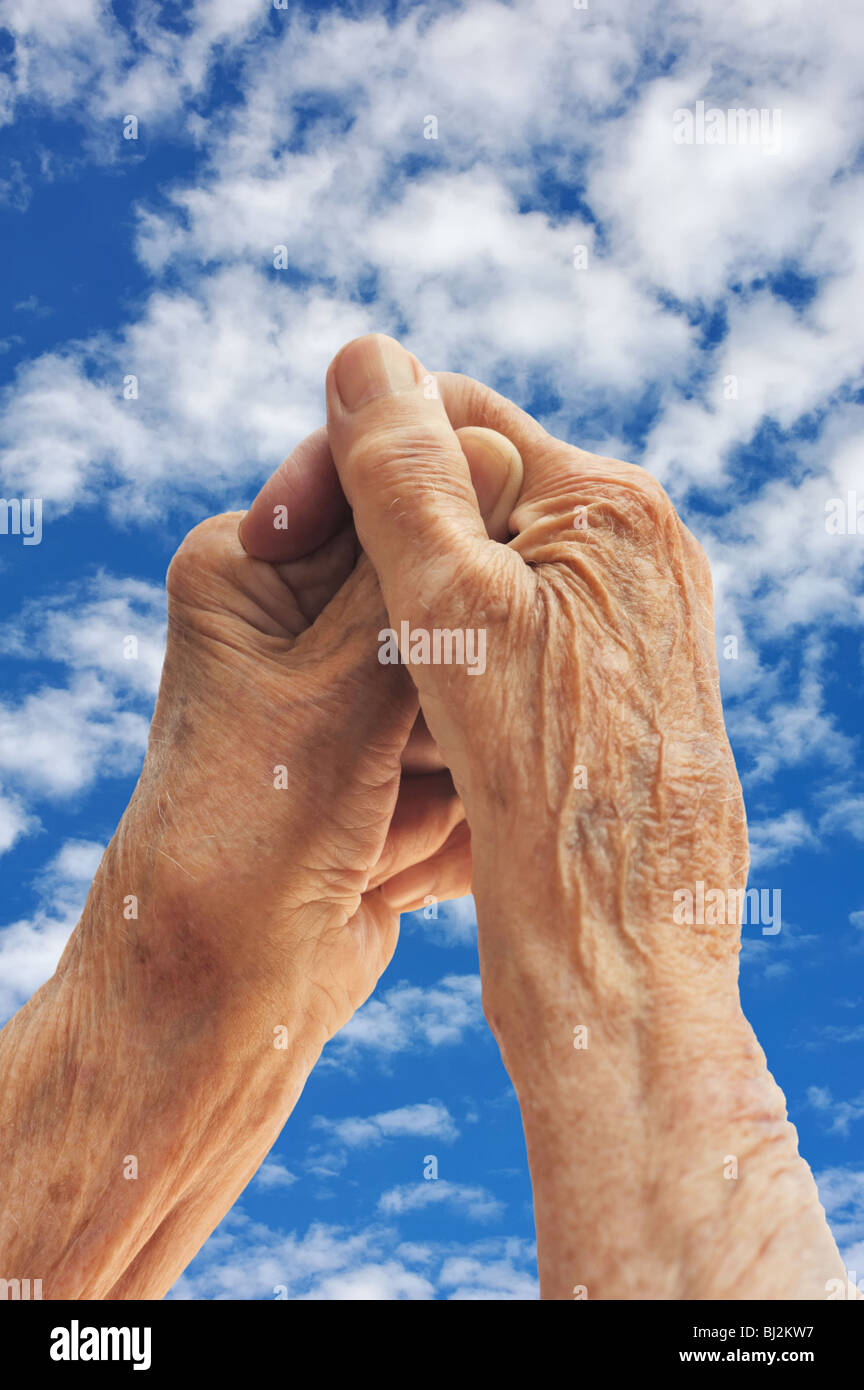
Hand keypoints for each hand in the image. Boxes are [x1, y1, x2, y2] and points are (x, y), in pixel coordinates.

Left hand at [0, 402, 521, 1299]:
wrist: (222, 997)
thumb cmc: (247, 836)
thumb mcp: (338, 687)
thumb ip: (419, 576)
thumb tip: (489, 440)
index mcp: (252, 565)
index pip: (381, 490)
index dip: (456, 535)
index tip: (504, 587)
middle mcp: (298, 621)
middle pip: (437, 592)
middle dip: (455, 675)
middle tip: (419, 742)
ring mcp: (347, 697)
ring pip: (466, 678)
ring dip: (455, 755)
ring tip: (386, 816)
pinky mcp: (384, 764)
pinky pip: (463, 752)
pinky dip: (453, 805)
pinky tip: (397, 851)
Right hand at [322, 333, 848, 1298]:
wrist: (624, 955)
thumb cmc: (543, 789)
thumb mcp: (452, 614)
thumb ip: (402, 479)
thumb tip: (363, 356)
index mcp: (611, 509)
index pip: (455, 420)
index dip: (348, 456)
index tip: (275, 527)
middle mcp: (638, 555)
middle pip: (471, 498)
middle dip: (379, 543)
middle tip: (305, 604)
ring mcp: (632, 625)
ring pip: (484, 578)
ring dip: (404, 610)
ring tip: (356, 672)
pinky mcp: (616, 692)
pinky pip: (510, 646)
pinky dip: (446, 667)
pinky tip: (409, 718)